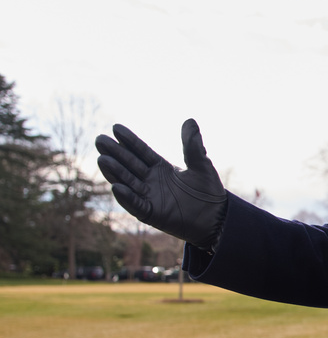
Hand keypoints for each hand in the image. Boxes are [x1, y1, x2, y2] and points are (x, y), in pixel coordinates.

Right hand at [96, 119, 226, 250]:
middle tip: (100, 140)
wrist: (216, 217)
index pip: (141, 152)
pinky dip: (127, 197)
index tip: (116, 127)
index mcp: (160, 168)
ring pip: (128, 182)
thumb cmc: (208, 191)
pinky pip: (136, 205)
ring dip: (115, 172)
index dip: (129, 140)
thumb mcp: (201, 165)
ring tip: (102, 159)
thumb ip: (193, 146)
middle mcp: (151, 181)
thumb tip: (190, 121)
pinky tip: (116, 186)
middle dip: (115, 153)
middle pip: (129, 164)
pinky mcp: (151, 214)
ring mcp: (149, 197)